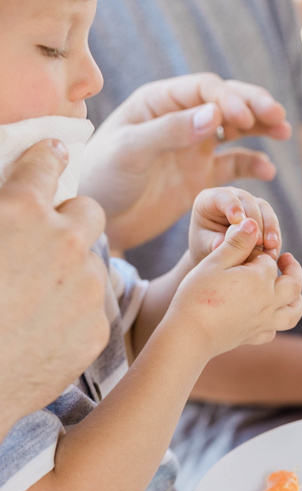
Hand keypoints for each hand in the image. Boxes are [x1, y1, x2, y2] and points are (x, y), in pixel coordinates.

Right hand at [0, 141, 108, 438]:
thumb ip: (0, 210)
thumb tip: (11, 204)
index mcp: (21, 210)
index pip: (45, 162)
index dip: (47, 158)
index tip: (53, 157)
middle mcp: (65, 242)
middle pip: (89, 211)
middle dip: (71, 218)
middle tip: (50, 237)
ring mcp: (87, 288)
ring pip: (94, 262)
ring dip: (75, 269)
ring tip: (42, 294)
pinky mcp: (97, 329)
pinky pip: (95, 307)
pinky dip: (78, 311)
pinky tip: (48, 326)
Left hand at [81, 74, 291, 251]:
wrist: (100, 220)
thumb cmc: (104, 179)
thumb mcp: (131, 152)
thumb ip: (170, 132)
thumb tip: (213, 116)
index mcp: (160, 102)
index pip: (203, 89)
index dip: (229, 99)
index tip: (246, 117)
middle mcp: (181, 119)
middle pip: (226, 103)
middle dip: (253, 106)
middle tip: (278, 116)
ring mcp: (194, 148)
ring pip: (236, 130)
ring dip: (260, 129)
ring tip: (283, 132)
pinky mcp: (202, 177)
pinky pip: (234, 165)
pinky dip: (253, 165)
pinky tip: (268, 170)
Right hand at [167, 221, 301, 356]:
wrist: (189, 335)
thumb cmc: (197, 294)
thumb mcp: (214, 262)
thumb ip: (236, 243)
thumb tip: (252, 223)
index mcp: (260, 280)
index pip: (270, 261)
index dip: (259, 253)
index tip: (248, 250)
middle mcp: (268, 302)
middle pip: (293, 284)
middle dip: (293, 269)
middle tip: (287, 258)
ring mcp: (263, 322)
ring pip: (293, 312)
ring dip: (297, 299)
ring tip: (291, 289)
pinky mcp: (253, 338)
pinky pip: (273, 331)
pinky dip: (276, 321)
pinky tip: (268, 314)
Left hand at [189, 187, 281, 264]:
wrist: (217, 256)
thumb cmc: (206, 247)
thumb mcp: (204, 245)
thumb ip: (212, 243)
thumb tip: (221, 245)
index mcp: (210, 199)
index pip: (223, 197)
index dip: (232, 206)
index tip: (238, 220)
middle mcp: (232, 196)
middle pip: (247, 201)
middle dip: (254, 220)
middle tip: (258, 241)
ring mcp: (249, 204)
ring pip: (264, 209)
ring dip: (269, 228)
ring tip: (270, 247)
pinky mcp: (263, 215)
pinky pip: (272, 223)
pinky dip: (274, 237)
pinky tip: (273, 251)